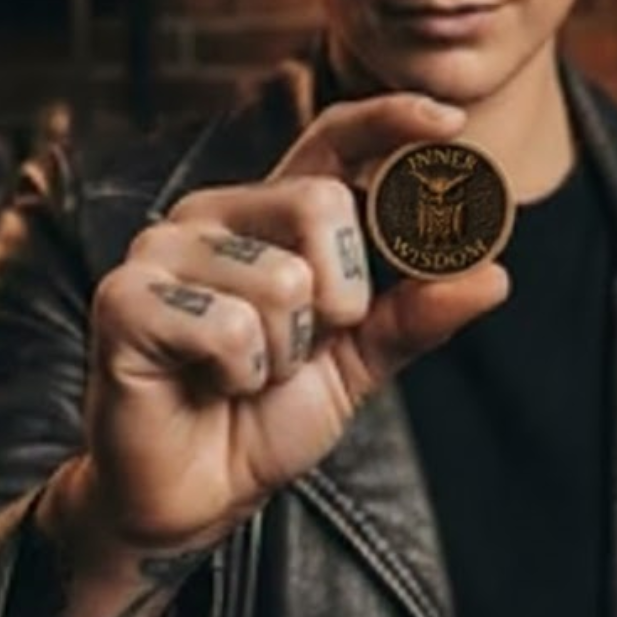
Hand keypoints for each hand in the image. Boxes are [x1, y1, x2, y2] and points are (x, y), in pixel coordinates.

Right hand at [76, 93, 509, 552]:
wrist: (198, 495)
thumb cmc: (264, 417)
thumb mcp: (359, 364)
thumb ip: (415, 316)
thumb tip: (493, 276)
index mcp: (270, 215)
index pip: (332, 140)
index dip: (391, 121)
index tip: (453, 121)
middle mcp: (214, 214)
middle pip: (319, 202)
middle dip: (342, 294)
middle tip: (309, 343)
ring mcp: (162, 250)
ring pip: (280, 280)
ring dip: (285, 354)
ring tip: (247, 374)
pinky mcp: (124, 298)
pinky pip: (228, 329)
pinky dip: (239, 376)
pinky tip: (210, 385)